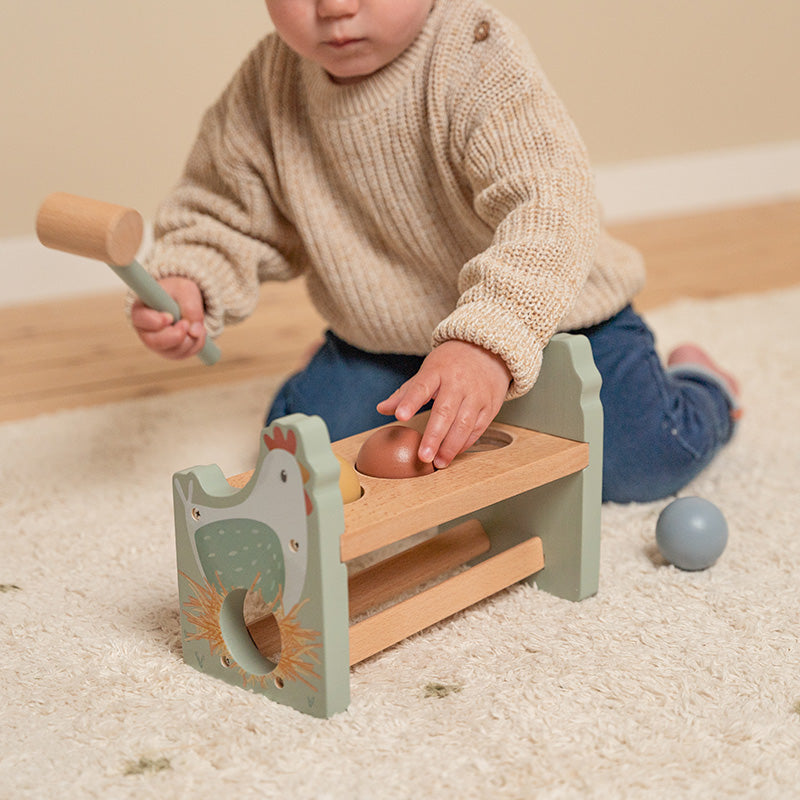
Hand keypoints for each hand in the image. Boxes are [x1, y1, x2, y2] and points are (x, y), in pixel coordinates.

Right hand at [130, 276, 207, 359]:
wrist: (182, 300)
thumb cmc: (178, 291)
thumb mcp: (185, 290)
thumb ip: (190, 306)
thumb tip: (194, 332)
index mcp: (141, 310)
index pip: (140, 319)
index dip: (156, 321)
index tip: (170, 317)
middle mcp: (145, 331)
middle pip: (154, 343)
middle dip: (175, 336)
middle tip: (186, 324)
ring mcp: (158, 344)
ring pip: (172, 351)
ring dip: (190, 339)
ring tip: (196, 322)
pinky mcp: (170, 352)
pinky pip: (184, 354)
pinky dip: (196, 343)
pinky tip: (197, 331)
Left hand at [377, 340, 510, 468]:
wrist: (487, 351)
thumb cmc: (451, 364)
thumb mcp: (427, 371)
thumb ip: (405, 393)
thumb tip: (381, 409)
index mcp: (437, 371)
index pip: (421, 387)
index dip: (410, 402)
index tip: (401, 416)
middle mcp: (458, 383)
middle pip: (445, 412)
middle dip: (433, 436)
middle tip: (423, 456)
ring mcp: (476, 395)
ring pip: (464, 424)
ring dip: (450, 446)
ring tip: (438, 462)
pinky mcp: (490, 406)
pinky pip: (478, 429)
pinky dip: (465, 443)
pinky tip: (453, 453)